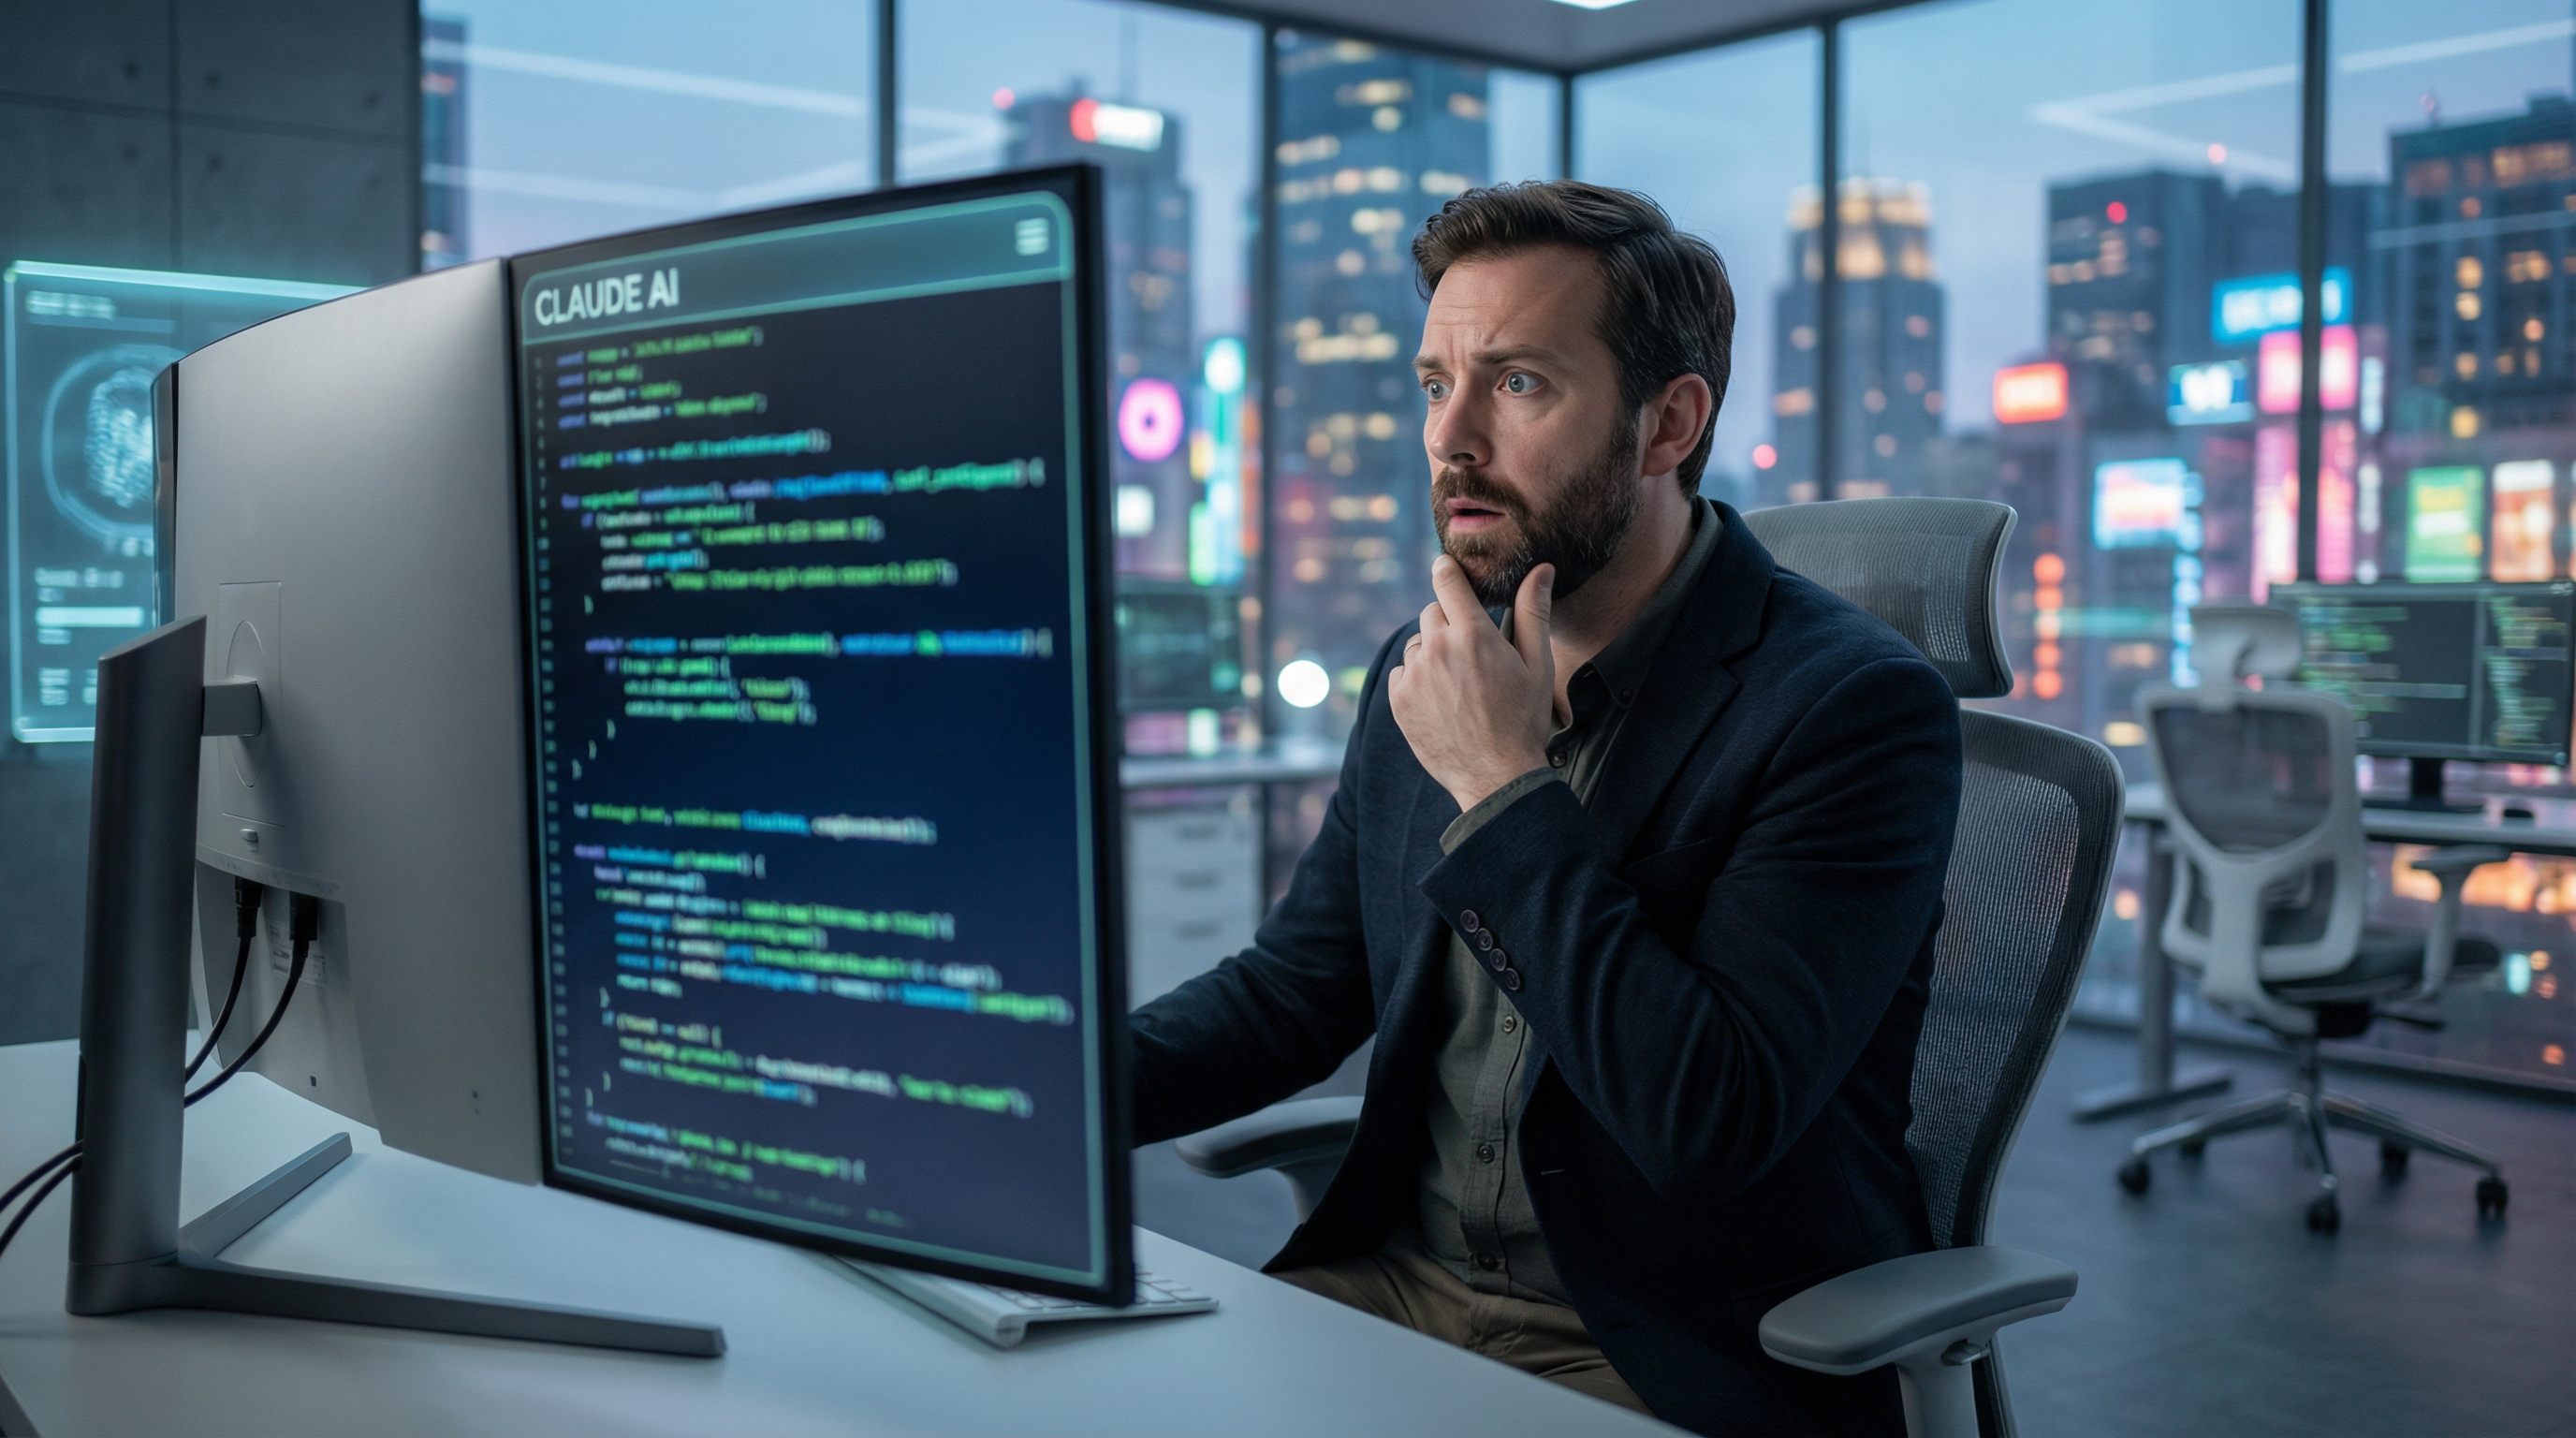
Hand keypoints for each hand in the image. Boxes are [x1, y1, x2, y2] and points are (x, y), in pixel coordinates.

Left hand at [1388, 556, 1555, 811]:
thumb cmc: (1524, 719)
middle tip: (1471, 653)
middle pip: (1432, 611)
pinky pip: (1402, 672)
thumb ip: (1533, 612)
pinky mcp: (1398, 699)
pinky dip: (1417, 679)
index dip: (1446, 570)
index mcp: (1474, 635)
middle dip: (1449, 623)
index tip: (1447, 569)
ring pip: (1417, 643)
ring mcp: (1415, 675)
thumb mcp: (1537, 665)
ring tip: (1459, 683)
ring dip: (1432, 652)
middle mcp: (1438, 649)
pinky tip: (1442, 700)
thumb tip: (1540, 569)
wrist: (1496, 775)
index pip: (1447, 580)